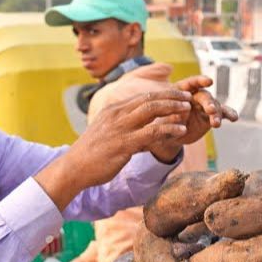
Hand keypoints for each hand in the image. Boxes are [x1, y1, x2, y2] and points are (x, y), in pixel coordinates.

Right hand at [36, 88, 192, 209]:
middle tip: (188, 97)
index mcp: (113, 109)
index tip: (177, 94)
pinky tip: (181, 131)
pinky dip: (169, 128)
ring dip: (173, 108)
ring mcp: (120, 128)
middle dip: (171, 96)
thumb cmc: (92, 154)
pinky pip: (152, 132)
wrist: (73, 168)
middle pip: (150, 98)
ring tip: (187, 109)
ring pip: (152, 110)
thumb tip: (148, 135)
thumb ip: (128, 130)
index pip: (142, 96)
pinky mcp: (124, 143)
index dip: (163, 93)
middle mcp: (117, 114)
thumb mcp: (108, 134)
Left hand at [151, 75, 238, 162]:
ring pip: (214, 106)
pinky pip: (222, 113)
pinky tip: (234, 117)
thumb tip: (174, 122)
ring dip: (217, 114)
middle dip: (208, 102)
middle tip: (211, 110)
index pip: (190, 83)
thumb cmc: (162, 126)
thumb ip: (168, 122)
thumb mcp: (160, 124)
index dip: (200, 81)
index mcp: (180, 92)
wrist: (169, 135)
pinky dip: (229, 114)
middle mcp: (194, 97)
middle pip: (204, 96)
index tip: (209, 81)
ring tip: (216, 124)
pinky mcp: (210, 117)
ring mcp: (204, 107)